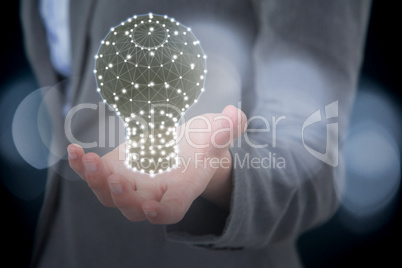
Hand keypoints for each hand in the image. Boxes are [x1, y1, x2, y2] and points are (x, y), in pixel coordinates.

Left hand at [67, 105, 246, 223]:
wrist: (182, 150)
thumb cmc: (202, 146)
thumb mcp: (216, 135)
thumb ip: (226, 129)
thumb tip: (234, 117)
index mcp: (180, 189)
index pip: (171, 210)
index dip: (161, 212)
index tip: (150, 207)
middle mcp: (153, 193)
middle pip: (134, 207)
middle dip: (123, 197)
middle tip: (116, 180)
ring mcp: (132, 184)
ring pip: (109, 196)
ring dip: (96, 182)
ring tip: (86, 160)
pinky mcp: (115, 171)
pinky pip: (95, 176)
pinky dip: (82, 167)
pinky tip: (73, 150)